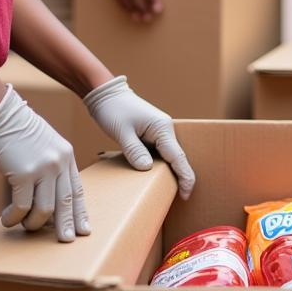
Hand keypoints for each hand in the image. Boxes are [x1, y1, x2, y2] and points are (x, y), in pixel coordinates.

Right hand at [0, 85, 88, 242]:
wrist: (1, 112)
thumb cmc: (18, 129)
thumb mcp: (44, 144)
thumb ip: (50, 166)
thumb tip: (46, 197)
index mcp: (66, 155)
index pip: (78, 189)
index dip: (80, 211)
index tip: (84, 228)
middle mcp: (59, 162)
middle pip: (67, 202)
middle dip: (66, 225)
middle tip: (66, 241)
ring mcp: (43, 167)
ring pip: (45, 209)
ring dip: (33, 223)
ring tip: (23, 226)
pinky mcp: (24, 173)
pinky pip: (22, 207)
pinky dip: (14, 218)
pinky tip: (6, 219)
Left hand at [83, 76, 195, 199]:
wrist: (105, 94)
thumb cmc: (113, 109)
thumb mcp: (122, 132)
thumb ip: (135, 151)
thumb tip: (147, 169)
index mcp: (162, 128)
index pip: (177, 156)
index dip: (184, 176)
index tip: (186, 194)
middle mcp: (164, 129)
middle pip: (176, 157)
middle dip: (179, 176)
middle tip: (178, 197)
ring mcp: (158, 131)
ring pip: (168, 156)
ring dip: (169, 171)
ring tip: (168, 190)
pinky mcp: (150, 134)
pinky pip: (158, 153)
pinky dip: (158, 164)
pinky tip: (153, 176)